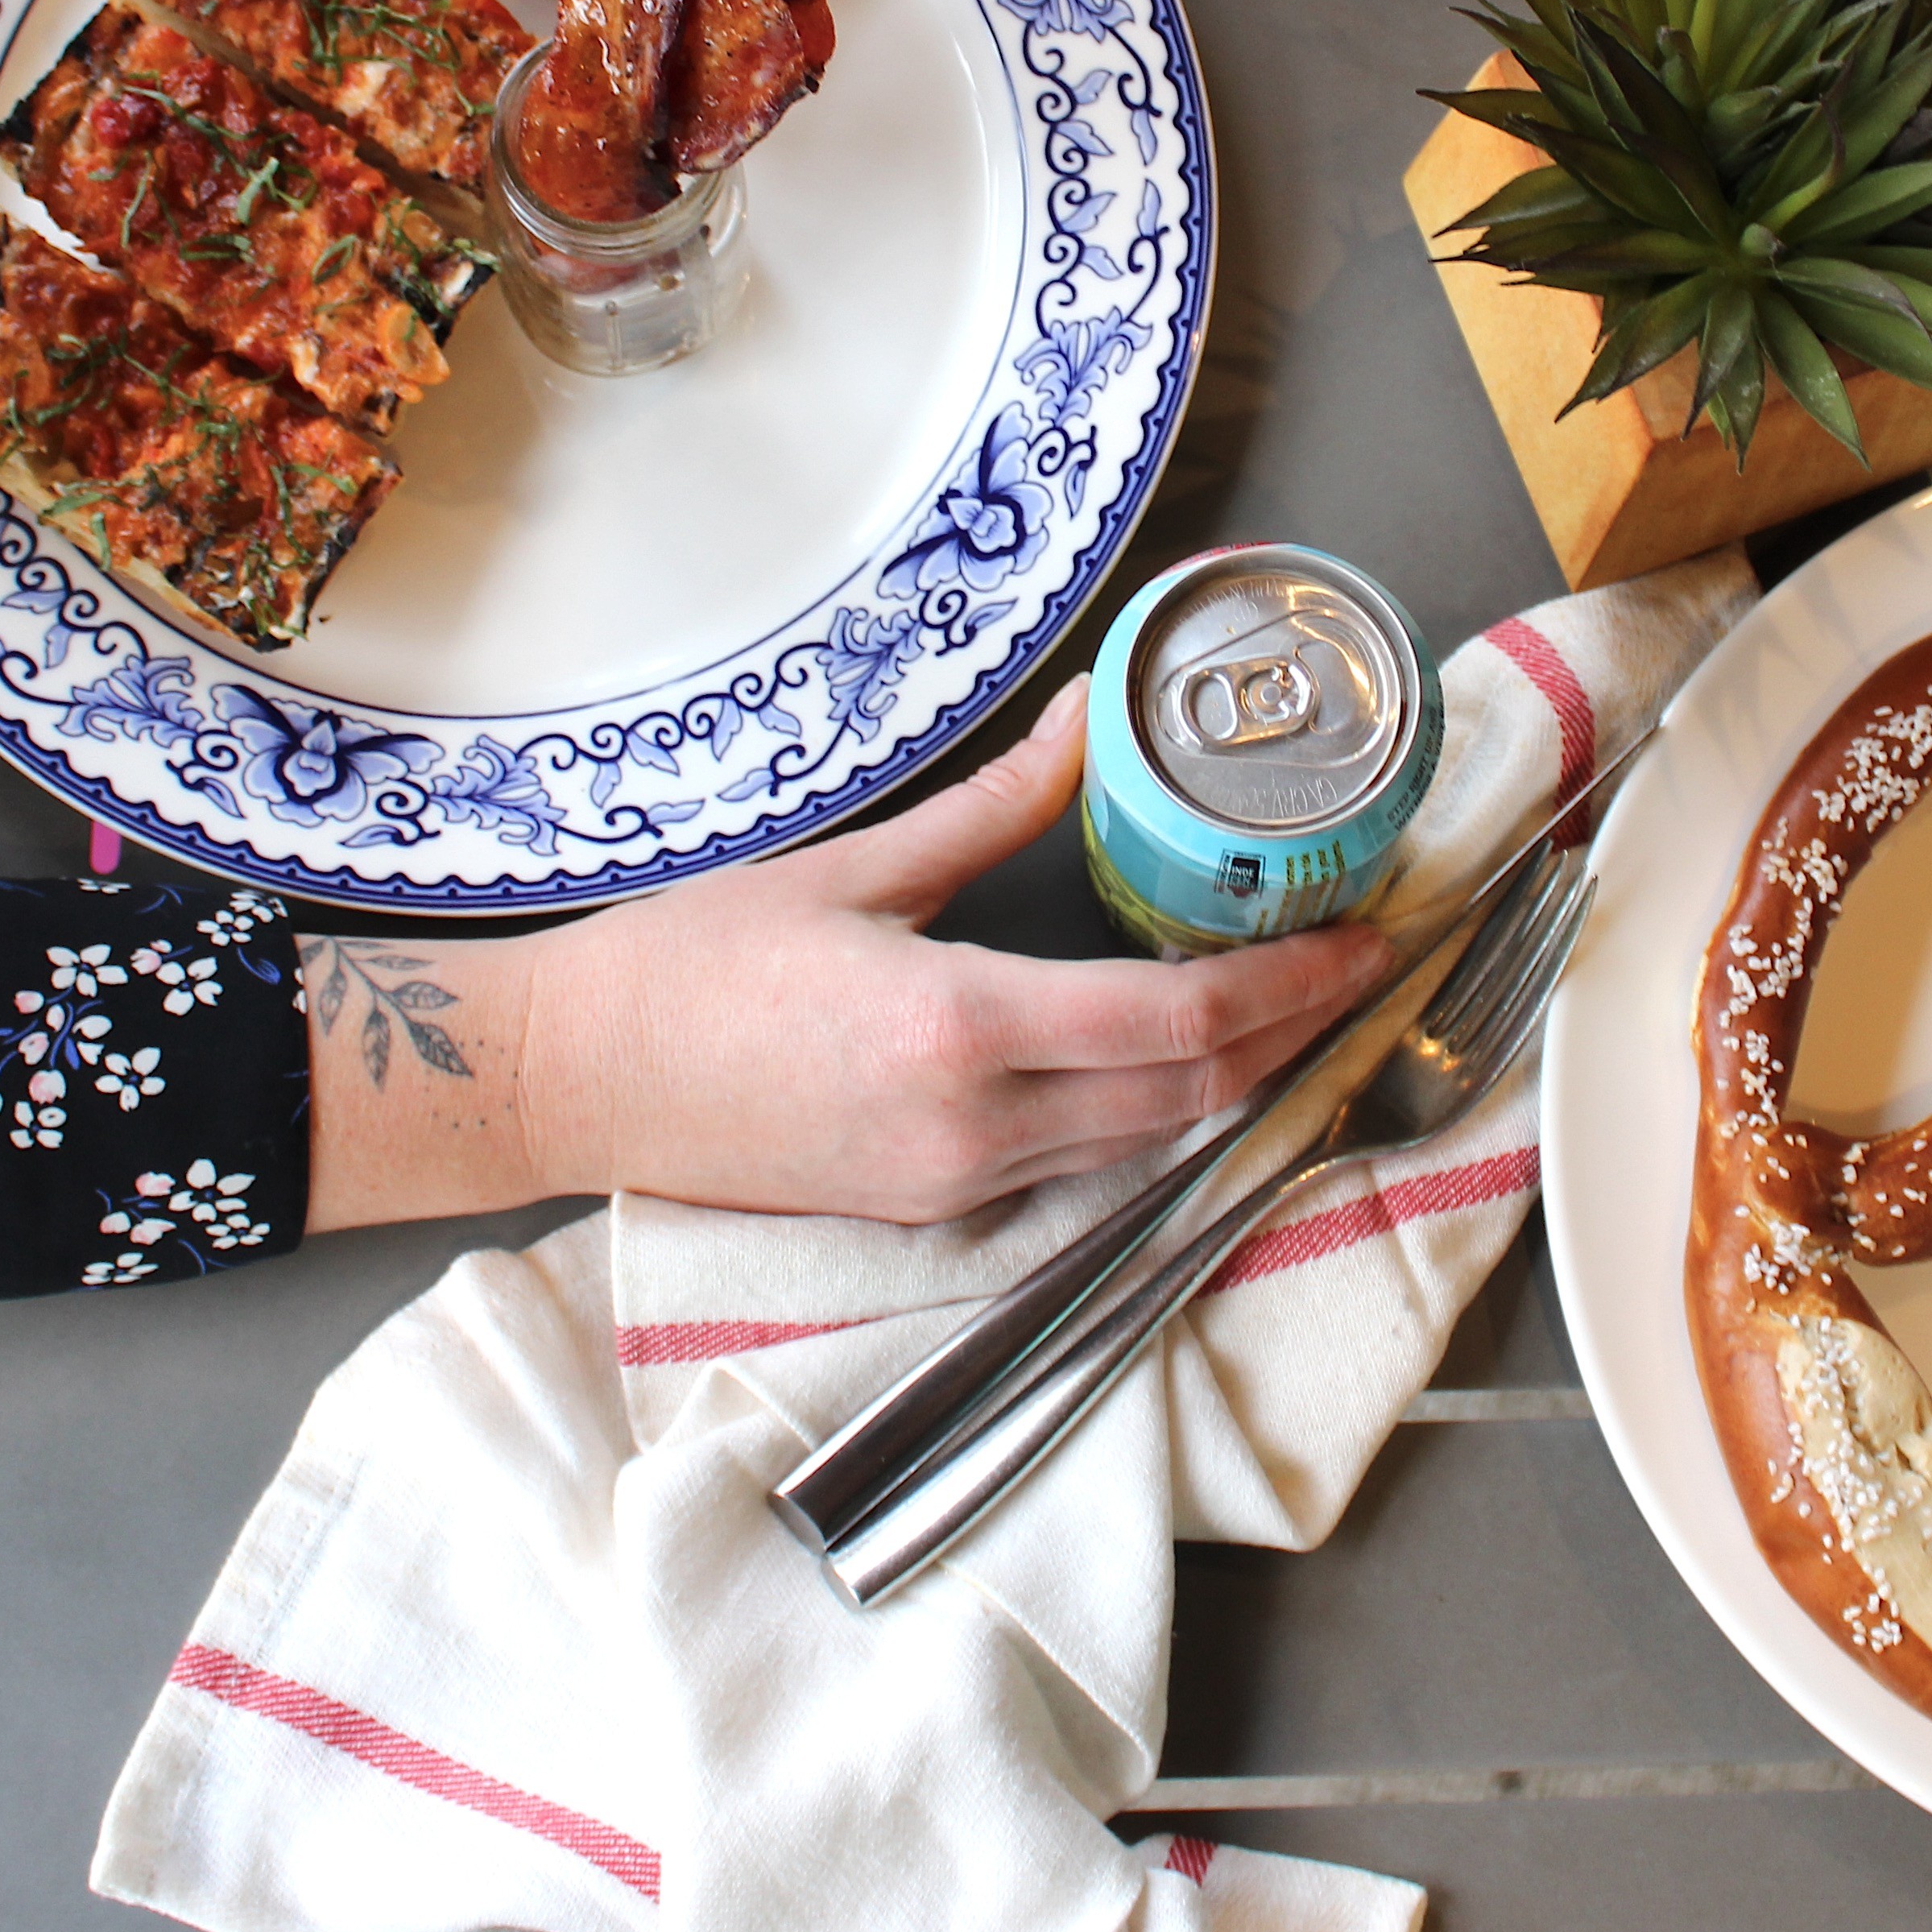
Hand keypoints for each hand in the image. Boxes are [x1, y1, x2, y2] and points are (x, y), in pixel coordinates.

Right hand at [304, 678, 1389, 1230]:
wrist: (567, 1081)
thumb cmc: (687, 966)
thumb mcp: (859, 866)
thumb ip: (1000, 805)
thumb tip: (1092, 722)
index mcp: (961, 1030)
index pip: (1183, 1020)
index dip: (1294, 985)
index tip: (1364, 939)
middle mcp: (975, 1126)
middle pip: (1192, 1090)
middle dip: (1295, 1030)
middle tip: (1360, 959)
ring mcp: (955, 1184)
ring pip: (1148, 1136)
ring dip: (1236, 1075)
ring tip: (1298, 997)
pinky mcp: (930, 1209)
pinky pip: (1082, 1162)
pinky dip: (1155, 1108)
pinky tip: (1186, 1052)